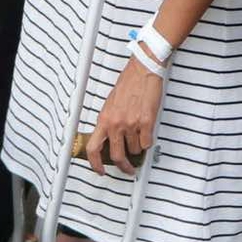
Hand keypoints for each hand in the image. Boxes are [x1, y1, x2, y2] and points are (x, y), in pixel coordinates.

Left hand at [87, 59, 164, 175]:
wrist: (143, 71)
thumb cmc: (128, 84)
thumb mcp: (110, 104)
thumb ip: (109, 123)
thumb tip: (109, 140)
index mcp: (104, 119)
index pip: (93, 148)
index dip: (95, 164)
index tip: (100, 170)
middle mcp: (115, 123)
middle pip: (116, 156)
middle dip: (124, 166)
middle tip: (128, 168)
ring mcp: (131, 124)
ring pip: (135, 150)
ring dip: (138, 147)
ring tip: (139, 134)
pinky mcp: (146, 122)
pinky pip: (147, 143)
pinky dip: (148, 140)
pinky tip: (147, 130)